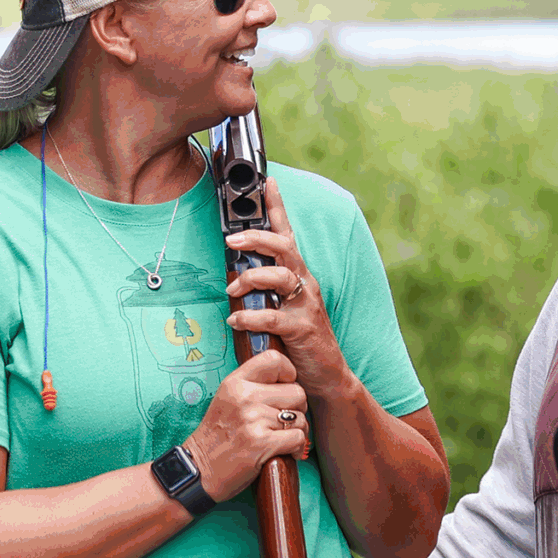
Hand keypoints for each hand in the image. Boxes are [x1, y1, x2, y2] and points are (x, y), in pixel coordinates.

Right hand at [183, 350, 310, 500]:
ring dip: (298, 430)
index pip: (274, 359)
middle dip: (297, 408)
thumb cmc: (217, 436)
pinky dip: (296, 447)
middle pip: (297, 391)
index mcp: (235, 382)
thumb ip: (252, 385)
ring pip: (300, 417)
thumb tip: (289, 379)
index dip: (288, 373)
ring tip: (283, 438)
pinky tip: (285, 451)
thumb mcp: (227, 399)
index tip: (284, 389)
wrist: (200, 469)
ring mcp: (253, 420)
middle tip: (284, 421)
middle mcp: (244, 397)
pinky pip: (298, 437)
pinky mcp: (262, 443)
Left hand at [223, 175, 353, 400]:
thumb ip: (263, 290)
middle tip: (231, 240)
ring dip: (251, 278)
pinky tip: (236, 321)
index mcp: (298, 274)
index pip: (287, 234)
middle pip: (284, 248)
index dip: (278, 206)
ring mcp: (306, 304)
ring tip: (232, 288)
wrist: (326, 376)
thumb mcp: (281, 306)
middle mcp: (305, 283)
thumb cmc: (299, 339)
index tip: (267, 181)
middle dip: (256, 238)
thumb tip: (234, 275)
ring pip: (280, 276)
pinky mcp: (303, 328)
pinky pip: (273, 315)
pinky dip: (250, 316)